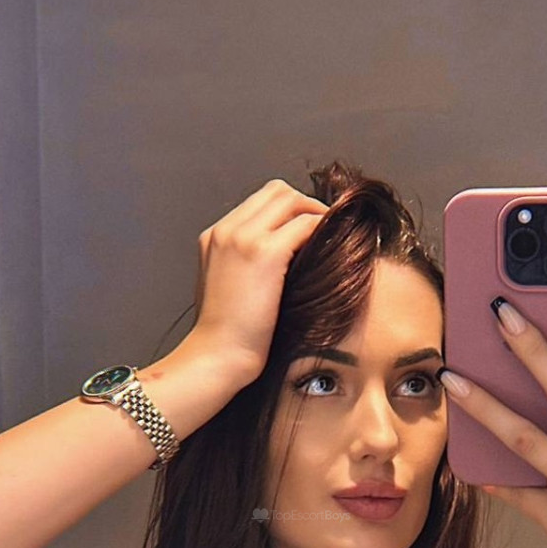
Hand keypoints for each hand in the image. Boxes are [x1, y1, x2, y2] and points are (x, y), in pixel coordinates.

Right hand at [190, 179, 328, 385]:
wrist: (216, 356)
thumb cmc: (225, 337)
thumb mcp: (226, 289)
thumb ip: (243, 266)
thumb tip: (281, 263)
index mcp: (215, 237)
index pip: (259, 202)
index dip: (289, 210)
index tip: (307, 231)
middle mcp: (227, 230)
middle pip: (277, 191)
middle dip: (305, 206)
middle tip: (325, 230)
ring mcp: (244, 238)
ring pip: (292, 200)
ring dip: (316, 214)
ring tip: (331, 238)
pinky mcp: (264, 253)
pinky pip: (304, 224)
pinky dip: (322, 229)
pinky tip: (332, 249)